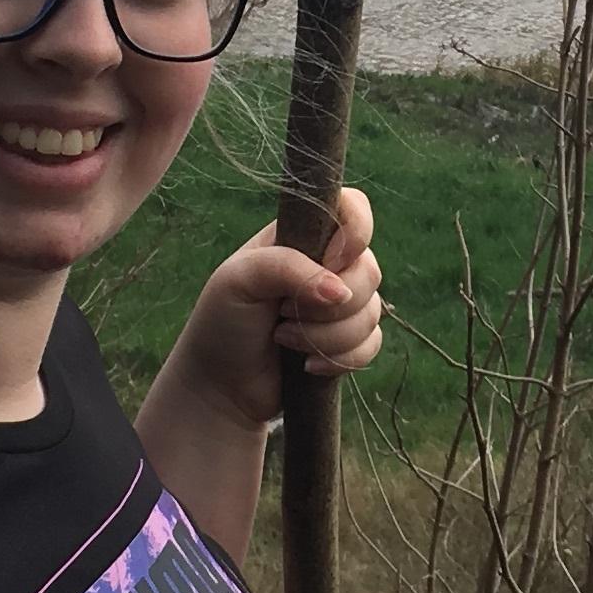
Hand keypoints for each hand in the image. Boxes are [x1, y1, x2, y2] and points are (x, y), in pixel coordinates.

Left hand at [159, 187, 383, 437]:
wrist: (220, 385)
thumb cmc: (222, 322)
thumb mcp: (239, 279)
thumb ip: (287, 267)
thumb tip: (339, 291)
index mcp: (303, 236)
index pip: (354, 208)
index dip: (355, 235)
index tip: (329, 262)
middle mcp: (328, 265)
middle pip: (369, 269)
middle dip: (328, 305)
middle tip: (282, 312)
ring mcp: (341, 304)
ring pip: (373, 311)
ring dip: (327, 336)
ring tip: (283, 339)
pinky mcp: (349, 342)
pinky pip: (373, 343)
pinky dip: (342, 359)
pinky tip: (307, 365)